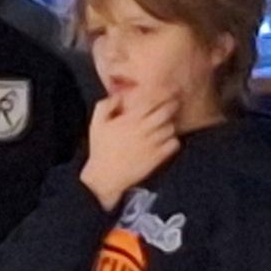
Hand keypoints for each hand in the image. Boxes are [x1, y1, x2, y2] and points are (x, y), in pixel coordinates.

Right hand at [81, 90, 181, 208]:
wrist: (105, 177)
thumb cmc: (101, 149)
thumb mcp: (96, 124)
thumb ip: (105, 105)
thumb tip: (119, 96)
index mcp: (129, 119)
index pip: (151, 101)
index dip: (159, 95)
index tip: (162, 93)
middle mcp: (143, 129)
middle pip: (166, 112)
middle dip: (171, 106)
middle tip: (172, 105)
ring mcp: (152, 143)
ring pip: (171, 127)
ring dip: (169, 124)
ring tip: (164, 125)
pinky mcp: (158, 156)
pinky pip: (174, 143)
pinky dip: (173, 140)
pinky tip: (166, 141)